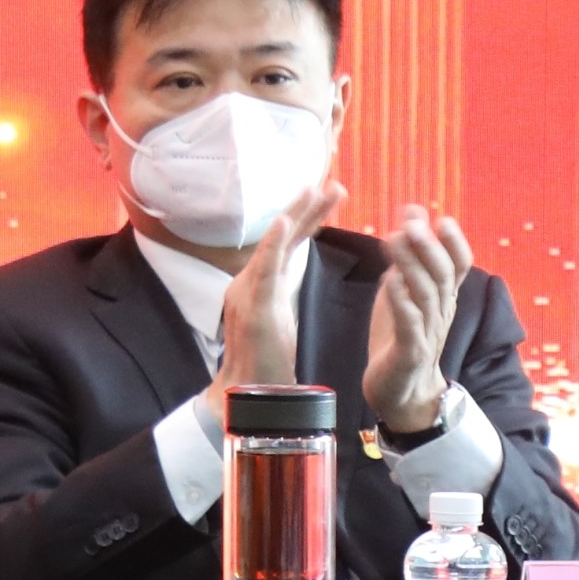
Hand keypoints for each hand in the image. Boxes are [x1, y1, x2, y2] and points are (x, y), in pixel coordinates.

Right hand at [209, 177, 343, 418]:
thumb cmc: (265, 363)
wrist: (248, 394)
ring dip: (295, 215)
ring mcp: (246, 291)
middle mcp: (247, 282)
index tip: (329, 197)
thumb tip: (287, 277)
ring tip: (315, 190)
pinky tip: (284, 220)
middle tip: (332, 184)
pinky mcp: (251, 304)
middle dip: (306, 209)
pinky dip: (272, 241)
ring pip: (273, 244)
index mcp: (257, 286)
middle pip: (280, 237)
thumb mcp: (276, 320)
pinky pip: (263, 266)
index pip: (285, 245)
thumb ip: (278, 295)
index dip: (307, 219)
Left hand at [359, 202, 469, 436]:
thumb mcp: (404, 292)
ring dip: (411, 266)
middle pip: (442, 275)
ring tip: (393, 239)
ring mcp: (427, 332)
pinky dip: (401, 302)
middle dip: (429, 246)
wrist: (402, 391)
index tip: (441, 218)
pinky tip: (391, 283)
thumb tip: (409, 217)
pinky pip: (409, 324)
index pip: (458, 266)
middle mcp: (441, 311)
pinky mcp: (409, 351)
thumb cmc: (402, 336)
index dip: (453, 243)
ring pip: (426, 295)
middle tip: (412, 222)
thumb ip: (407, 258)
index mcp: (442, 297)